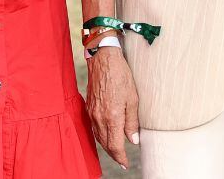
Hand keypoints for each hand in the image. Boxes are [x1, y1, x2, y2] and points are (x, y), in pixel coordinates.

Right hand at [86, 47, 139, 169]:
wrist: (103, 59)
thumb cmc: (120, 75)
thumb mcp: (133, 98)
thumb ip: (132, 121)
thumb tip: (134, 140)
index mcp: (112, 117)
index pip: (115, 145)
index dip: (120, 157)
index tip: (126, 164)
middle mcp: (99, 117)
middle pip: (105, 144)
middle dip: (114, 154)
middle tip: (122, 160)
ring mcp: (92, 113)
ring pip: (98, 136)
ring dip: (107, 146)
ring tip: (115, 150)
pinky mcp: (89, 107)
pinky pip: (94, 127)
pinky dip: (100, 135)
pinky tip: (106, 135)